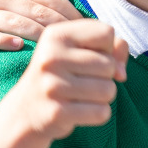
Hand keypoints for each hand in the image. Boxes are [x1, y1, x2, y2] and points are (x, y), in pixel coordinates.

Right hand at [10, 20, 128, 140]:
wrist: (26, 110)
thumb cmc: (62, 76)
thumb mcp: (80, 52)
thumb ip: (112, 49)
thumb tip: (121, 72)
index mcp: (56, 35)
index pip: (106, 33)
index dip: (107, 48)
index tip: (89, 58)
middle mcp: (51, 57)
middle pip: (109, 64)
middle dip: (106, 76)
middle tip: (83, 81)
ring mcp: (52, 85)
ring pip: (108, 90)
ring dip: (103, 96)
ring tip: (82, 96)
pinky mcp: (57, 112)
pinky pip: (101, 112)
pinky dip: (98, 114)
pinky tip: (80, 111)